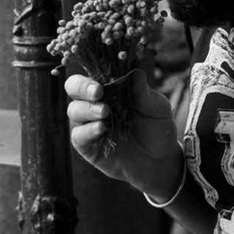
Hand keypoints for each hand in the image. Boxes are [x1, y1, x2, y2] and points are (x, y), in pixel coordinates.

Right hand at [64, 68, 182, 195]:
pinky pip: (78, 135)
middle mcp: (93, 102)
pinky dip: (88, 130)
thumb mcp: (157, 107)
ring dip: (87, 109)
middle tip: (98, 92)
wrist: (160, 161)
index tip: (103, 81)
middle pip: (73, 87)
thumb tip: (135, 73)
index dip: (93, 73)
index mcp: (109, 87)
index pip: (92, 73)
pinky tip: (102, 128)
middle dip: (82, 87)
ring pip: (73, 110)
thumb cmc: (156, 127)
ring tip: (106, 113)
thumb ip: (144, 92)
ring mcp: (88, 123)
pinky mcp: (86, 145)